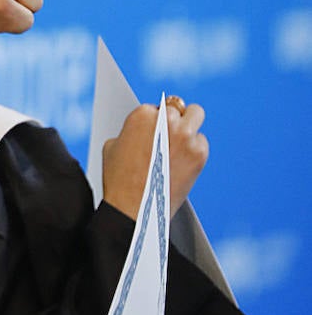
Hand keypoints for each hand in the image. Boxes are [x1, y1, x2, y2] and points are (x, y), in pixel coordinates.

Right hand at [103, 100, 208, 218]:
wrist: (135, 209)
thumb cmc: (119, 180)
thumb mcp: (113, 146)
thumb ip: (131, 130)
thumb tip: (143, 129)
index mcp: (142, 114)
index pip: (154, 106)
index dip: (153, 120)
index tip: (153, 130)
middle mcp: (165, 121)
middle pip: (177, 105)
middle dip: (172, 117)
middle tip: (170, 130)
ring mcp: (185, 136)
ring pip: (196, 115)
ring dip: (188, 125)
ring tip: (181, 140)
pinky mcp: (199, 153)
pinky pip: (201, 142)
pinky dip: (194, 149)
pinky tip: (182, 162)